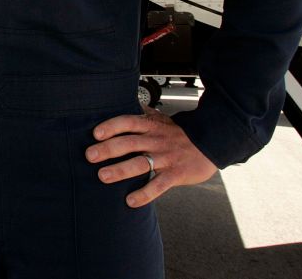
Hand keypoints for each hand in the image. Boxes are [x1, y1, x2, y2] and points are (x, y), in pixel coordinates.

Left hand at [85, 107, 216, 207]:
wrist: (211, 144)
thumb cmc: (180, 133)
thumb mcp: (162, 119)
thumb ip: (144, 113)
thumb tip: (127, 101)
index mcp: (151, 126)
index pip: (129, 122)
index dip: (112, 126)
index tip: (96, 134)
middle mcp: (156, 140)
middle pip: (129, 143)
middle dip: (108, 149)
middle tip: (90, 156)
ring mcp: (166, 158)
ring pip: (141, 164)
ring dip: (120, 170)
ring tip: (102, 176)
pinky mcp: (176, 174)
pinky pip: (158, 185)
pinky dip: (144, 194)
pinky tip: (130, 201)